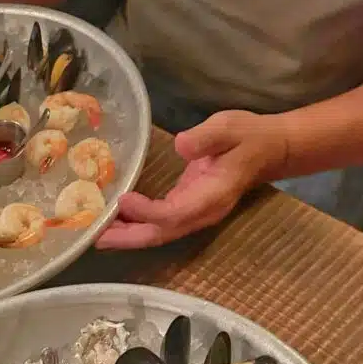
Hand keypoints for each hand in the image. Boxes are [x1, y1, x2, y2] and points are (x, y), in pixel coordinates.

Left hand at [95, 110, 289, 250]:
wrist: (267, 149)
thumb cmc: (247, 136)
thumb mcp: (229, 127)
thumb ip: (207, 137)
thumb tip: (181, 145)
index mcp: (212, 196)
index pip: (175, 213)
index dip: (148, 212)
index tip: (123, 199)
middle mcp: (201, 213)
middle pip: (161, 233)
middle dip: (128, 237)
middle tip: (95, 236)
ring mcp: (194, 214)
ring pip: (158, 233)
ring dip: (127, 235)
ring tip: (96, 232)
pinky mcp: (187, 208)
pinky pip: (159, 224)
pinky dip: (135, 225)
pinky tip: (114, 219)